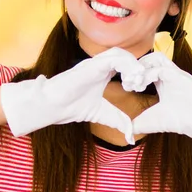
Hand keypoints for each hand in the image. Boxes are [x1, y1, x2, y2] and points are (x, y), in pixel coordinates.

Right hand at [0, 47, 144, 143]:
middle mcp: (101, 65)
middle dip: (136, 68)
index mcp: (104, 72)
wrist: (54, 107)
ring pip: (121, 53)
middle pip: (125, 56)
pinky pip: (115, 57)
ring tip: (134, 83)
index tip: (138, 89)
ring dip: (132, 66)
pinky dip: (126, 66)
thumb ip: (119, 121)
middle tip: (138, 85)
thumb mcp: (104, 115)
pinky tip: (128, 80)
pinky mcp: (92, 64)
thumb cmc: (72, 107)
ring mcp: (96, 63)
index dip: (135, 73)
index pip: (126, 64)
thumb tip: (131, 138)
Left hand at [131, 52, 191, 159]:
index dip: (133, 75)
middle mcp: (168, 76)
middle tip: (127, 83)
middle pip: (149, 60)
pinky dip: (147, 74)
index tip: (126, 87)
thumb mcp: (153, 121)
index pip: (145, 69)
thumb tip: (126, 134)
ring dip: (141, 67)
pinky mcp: (179, 75)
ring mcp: (174, 74)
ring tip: (134, 82)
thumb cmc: (181, 121)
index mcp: (162, 83)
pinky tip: (141, 86)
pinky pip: (159, 68)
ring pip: (156, 58)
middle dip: (135, 69)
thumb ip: (139, 124)